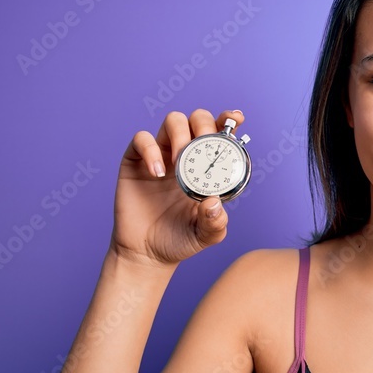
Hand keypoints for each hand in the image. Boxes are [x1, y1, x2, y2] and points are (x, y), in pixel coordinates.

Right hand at [108, 109, 244, 267]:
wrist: (147, 253)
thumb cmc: (180, 240)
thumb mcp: (206, 235)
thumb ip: (216, 222)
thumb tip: (214, 202)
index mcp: (208, 166)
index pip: (220, 133)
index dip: (228, 119)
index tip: (236, 118)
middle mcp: (186, 155)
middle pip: (197, 119)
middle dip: (204, 125)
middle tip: (204, 148)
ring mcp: (161, 155)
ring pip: (173, 120)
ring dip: (181, 134)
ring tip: (179, 162)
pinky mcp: (136, 162)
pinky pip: (141, 139)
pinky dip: (151, 149)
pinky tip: (158, 173)